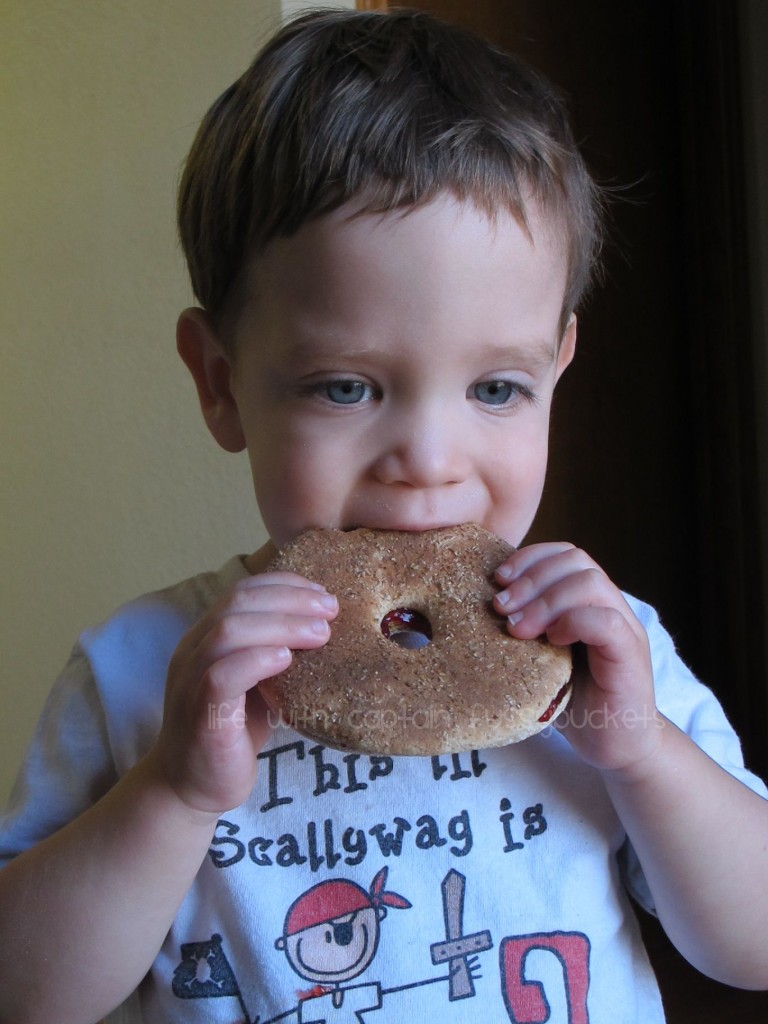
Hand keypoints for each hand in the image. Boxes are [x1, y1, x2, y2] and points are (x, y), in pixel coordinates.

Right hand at [154, 571, 337, 814]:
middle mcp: (193, 650)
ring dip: (281, 626)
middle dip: (290, 600)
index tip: (322, 593)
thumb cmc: (233, 732)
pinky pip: (221, 676)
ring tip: (321, 634)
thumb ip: (278, 653)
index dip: (284, 584)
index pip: (241, 591)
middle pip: (237, 602)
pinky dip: (257, 660)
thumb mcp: (259, 682)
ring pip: (228, 632)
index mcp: (206, 636)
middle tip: (331, 610)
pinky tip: (288, 659)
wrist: (193, 788)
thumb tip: (327, 628)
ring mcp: (191, 680)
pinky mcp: (198, 714)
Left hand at [494, 543, 661, 773]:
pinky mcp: (631, 655)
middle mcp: (610, 606)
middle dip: (530, 577)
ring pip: (591, 583)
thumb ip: (522, 630)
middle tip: (500, 607)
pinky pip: (606, 621)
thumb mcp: (538, 658)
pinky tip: (551, 642)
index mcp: (588, 600)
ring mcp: (624, 628)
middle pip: (576, 560)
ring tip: (518, 629)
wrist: (617, 746)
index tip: (498, 579)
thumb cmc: (572, 701)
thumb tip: (470, 610)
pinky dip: (573, 622)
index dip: (529, 558)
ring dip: (546, 600)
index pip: (563, 553)